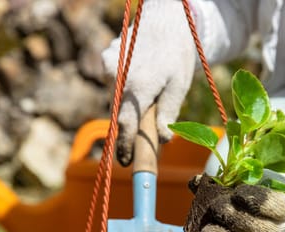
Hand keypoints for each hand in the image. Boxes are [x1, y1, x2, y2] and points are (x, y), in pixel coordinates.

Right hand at [101, 0, 196, 165]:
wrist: (166, 17)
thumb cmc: (177, 52)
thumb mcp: (179, 85)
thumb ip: (169, 114)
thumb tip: (164, 140)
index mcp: (138, 86)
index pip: (126, 126)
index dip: (125, 147)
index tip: (125, 162)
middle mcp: (118, 76)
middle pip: (118, 113)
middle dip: (129, 123)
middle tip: (144, 124)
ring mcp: (109, 65)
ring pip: (115, 97)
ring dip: (127, 102)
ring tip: (148, 88)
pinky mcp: (105, 57)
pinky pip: (112, 81)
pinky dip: (124, 85)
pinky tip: (140, 73)